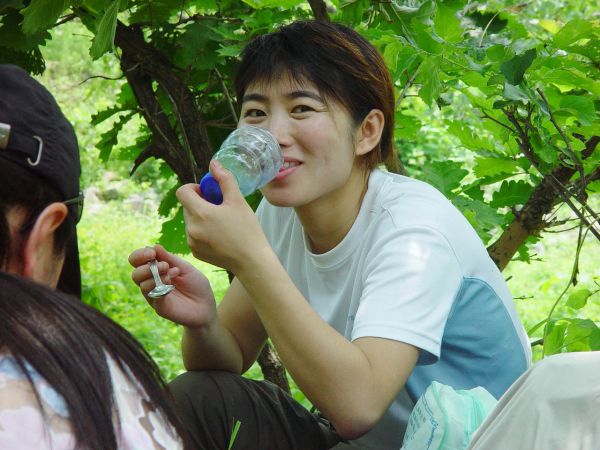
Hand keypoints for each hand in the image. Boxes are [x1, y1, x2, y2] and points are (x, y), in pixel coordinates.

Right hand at [128, 244, 216, 328]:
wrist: (206, 306)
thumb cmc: (196, 285)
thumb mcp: (185, 267)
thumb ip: (170, 258)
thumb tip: (154, 246)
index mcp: (156, 270)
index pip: (137, 261)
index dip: (140, 255)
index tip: (152, 253)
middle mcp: (152, 283)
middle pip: (135, 274)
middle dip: (147, 267)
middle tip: (165, 266)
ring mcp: (154, 295)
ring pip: (142, 284)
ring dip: (155, 276)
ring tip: (172, 274)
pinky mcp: (160, 307)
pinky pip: (152, 295)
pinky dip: (160, 286)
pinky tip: (171, 284)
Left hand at [176, 160, 272, 274]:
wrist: (252, 261)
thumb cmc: (247, 229)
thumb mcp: (238, 201)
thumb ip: (225, 179)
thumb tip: (214, 164)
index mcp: (200, 213)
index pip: (182, 192)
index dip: (194, 188)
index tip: (208, 193)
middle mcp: (191, 228)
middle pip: (187, 206)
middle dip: (200, 203)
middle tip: (219, 208)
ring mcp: (191, 242)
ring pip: (190, 221)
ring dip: (201, 217)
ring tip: (221, 223)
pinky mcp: (195, 252)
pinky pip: (193, 235)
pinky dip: (202, 231)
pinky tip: (220, 236)